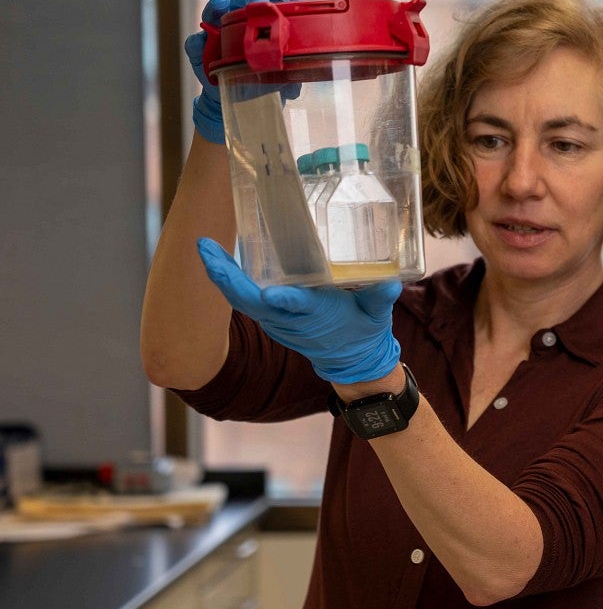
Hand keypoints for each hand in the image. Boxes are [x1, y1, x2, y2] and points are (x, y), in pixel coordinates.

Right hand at [185, 0, 303, 144]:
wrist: (243, 105)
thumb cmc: (271, 85)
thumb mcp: (289, 82)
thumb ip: (292, 78)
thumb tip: (294, 83)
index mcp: (273, 23)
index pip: (279, 0)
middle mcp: (247, 21)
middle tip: (249, 3)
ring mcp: (222, 31)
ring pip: (217, 9)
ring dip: (218, 4)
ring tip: (220, 5)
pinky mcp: (203, 49)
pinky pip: (196, 41)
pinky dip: (198, 41)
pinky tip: (203, 42)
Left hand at [197, 237, 400, 384]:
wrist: (352, 361)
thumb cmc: (365, 332)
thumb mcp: (378, 316)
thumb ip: (380, 299)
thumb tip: (391, 284)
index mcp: (317, 316)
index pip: (298, 307)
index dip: (285, 300)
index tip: (270, 292)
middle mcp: (290, 319)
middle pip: (250, 300)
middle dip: (226, 276)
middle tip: (206, 248)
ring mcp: (276, 321)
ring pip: (241, 299)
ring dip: (222, 275)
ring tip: (205, 247)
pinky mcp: (271, 318)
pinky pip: (244, 300)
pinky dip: (230, 280)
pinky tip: (221, 261)